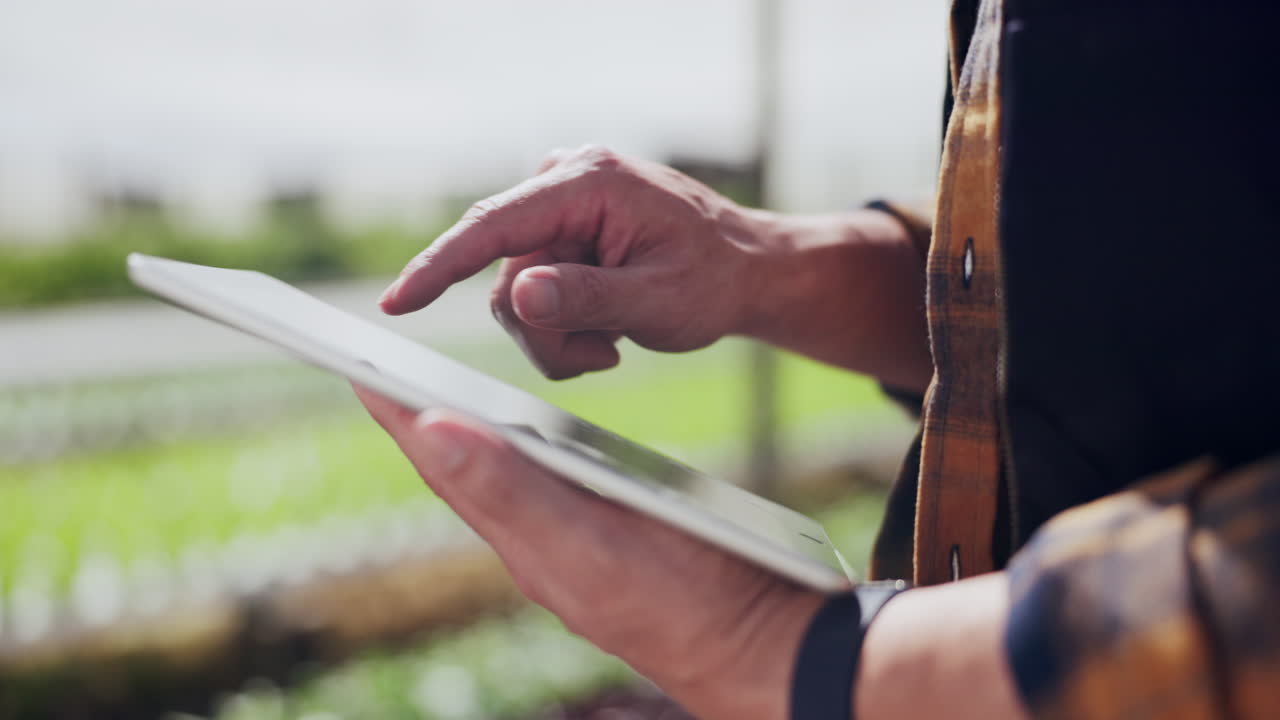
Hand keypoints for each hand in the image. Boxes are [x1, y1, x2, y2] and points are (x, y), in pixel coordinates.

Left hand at [354, 386, 823, 719]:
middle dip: (419, 418)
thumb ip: (514, 492)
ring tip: (431, 402)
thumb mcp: (589, 546)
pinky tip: (527, 447)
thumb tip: (433, 429)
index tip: (354, 363)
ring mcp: (573, 544)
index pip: (444, 463)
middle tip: (377, 373)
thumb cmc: (680, 604)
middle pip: (464, 469)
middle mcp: (538, 541)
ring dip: (465, 434)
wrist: (755, 648)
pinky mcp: (610, 540)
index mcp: (524, 536)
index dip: (398, 413)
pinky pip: (546, 488)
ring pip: (502, 478)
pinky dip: (521, 453)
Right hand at [378, 145, 768, 379]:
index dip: (440, 266)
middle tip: (601, 356)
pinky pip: (528, 295)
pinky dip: (560, 327)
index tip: (397, 304)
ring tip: (612, 342)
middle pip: (503, 278)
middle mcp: (564, 182)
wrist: (744, 271)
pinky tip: (606, 329)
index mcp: (589, 182)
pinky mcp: (557, 234)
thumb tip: (517, 294)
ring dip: (556, 336)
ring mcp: (558, 208)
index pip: (493, 224)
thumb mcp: (658, 300)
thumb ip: (586, 297)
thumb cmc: (713, 280)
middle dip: (544, 331)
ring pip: (512, 297)